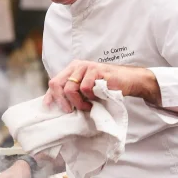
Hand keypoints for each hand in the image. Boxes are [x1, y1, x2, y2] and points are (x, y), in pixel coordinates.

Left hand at [44, 61, 160, 112]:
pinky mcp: (96, 70)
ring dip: (78, 102)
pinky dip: (89, 97)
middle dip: (62, 101)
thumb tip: (57, 106)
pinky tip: (97, 99)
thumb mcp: (86, 90)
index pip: (54, 82)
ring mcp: (86, 67)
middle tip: (70, 111)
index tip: (48, 107)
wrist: (128, 81)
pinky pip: (85, 88)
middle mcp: (77, 66)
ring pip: (71, 88)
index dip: (50, 96)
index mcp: (72, 69)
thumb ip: (74, 93)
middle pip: (57, 84)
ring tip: (88, 106)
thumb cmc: (106, 87)